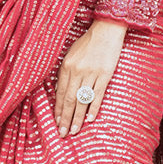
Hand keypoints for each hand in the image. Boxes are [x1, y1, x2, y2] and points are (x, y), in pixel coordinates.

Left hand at [54, 19, 126, 135]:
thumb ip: (64, 72)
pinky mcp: (105, 75)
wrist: (107, 30)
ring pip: (82, 100)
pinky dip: (94, 108)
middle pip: (69, 100)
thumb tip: (59, 91)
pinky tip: (90, 118)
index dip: (57, 109)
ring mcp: (91, 74)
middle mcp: (77, 71)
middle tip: (62, 133)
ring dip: (77, 117)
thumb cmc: (88, 42)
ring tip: (74, 130)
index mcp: (66, 66)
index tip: (56, 122)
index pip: (59, 93)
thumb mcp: (70, 54)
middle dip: (65, 118)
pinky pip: (98, 95)